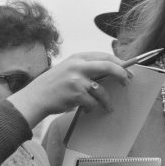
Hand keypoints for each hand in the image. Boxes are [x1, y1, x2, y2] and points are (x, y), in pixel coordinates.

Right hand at [8, 52, 130, 127]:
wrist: (36, 97)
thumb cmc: (56, 84)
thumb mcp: (70, 68)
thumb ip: (88, 68)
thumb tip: (113, 71)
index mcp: (78, 57)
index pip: (105, 56)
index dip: (119, 63)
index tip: (128, 70)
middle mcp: (78, 66)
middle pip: (108, 66)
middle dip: (122, 74)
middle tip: (127, 83)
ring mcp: (76, 80)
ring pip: (102, 91)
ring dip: (107, 101)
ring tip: (108, 106)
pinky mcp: (75, 94)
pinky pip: (93, 103)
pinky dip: (93, 108)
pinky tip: (86, 109)